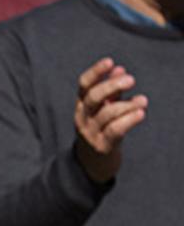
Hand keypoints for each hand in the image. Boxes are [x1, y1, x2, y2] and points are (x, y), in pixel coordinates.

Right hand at [73, 57, 147, 182]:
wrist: (93, 164)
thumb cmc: (101, 130)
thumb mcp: (103, 109)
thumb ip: (111, 91)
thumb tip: (119, 69)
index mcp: (81, 105)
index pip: (83, 85)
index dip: (96, 72)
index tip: (110, 61)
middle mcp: (82, 118)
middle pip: (93, 97)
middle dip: (112, 86)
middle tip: (131, 80)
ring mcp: (90, 133)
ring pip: (107, 114)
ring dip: (127, 105)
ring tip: (143, 100)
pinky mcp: (102, 146)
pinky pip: (115, 130)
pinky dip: (129, 120)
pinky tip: (141, 113)